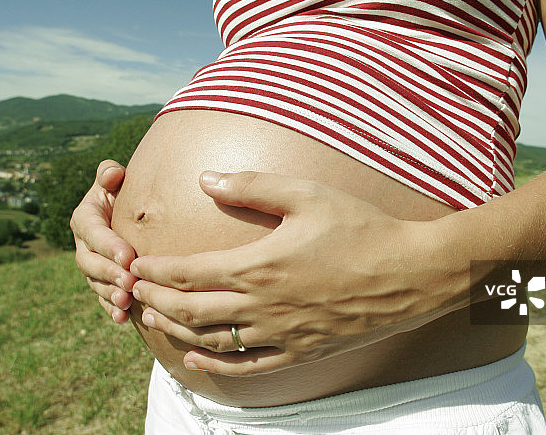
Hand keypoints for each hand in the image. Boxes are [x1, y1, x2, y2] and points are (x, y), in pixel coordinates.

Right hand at [71, 160, 137, 323]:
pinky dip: (111, 309)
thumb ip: (110, 174)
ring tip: (126, 301)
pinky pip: (102, 299)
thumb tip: (112, 173)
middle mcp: (84, 245)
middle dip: (109, 273)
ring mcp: (92, 267)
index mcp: (85, 218)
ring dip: (109, 294)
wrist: (133, 212)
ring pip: (96, 283)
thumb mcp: (116, 179)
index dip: (108, 245)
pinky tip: (123, 318)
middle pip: (90, 262)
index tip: (128, 255)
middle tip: (129, 282)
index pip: (94, 232)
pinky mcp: (102, 283)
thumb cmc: (126, 191)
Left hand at [129, 171, 450, 375]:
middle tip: (134, 289)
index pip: (189, 273)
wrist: (411, 274)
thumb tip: (205, 178)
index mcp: (258, 266)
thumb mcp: (307, 195)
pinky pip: (247, 366)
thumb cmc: (362, 228)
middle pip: (190, 309)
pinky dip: (215, 364)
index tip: (137, 263)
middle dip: (155, 299)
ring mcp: (280, 334)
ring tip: (154, 317)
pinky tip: (196, 359)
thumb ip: (252, 187)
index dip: (156, 270)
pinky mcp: (300, 352)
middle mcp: (262, 306)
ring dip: (176, 330)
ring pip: (211, 340)